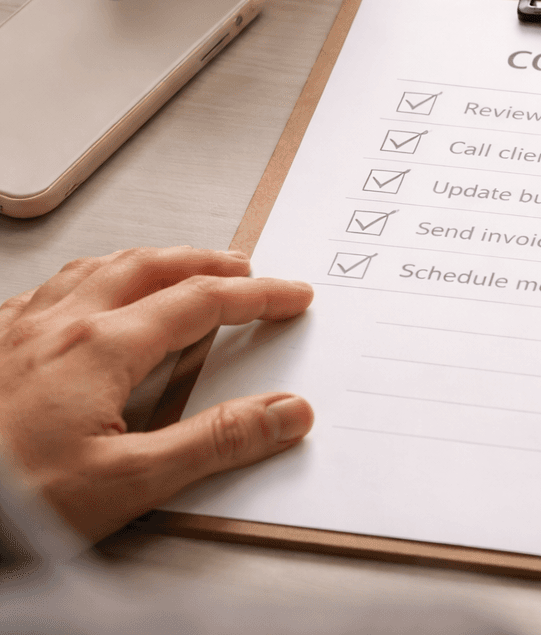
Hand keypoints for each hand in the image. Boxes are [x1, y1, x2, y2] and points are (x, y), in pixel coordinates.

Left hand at [0, 247, 313, 540]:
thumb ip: (215, 443)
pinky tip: (81, 302)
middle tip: (245, 269)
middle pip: (149, 268)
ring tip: (175, 266)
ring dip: (148, 261)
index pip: (202, 302)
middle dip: (206, 263)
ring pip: (95, 270)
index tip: (291, 296)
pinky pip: (44, 293)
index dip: (257, 296)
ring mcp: (15, 333)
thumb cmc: (6, 501)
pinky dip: (87, 283)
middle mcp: (58, 326)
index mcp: (101, 347)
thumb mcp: (128, 483)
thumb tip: (284, 413)